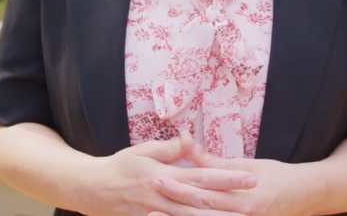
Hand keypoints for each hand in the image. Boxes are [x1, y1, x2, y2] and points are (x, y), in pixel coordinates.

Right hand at [82, 132, 257, 215]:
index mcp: (164, 176)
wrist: (92, 190)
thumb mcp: (142, 151)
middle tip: (255, 200)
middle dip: (231, 203)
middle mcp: (163, 198)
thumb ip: (168, 149)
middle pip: (203, 203)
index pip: (203, 178)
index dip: (228, 178)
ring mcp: (156, 214)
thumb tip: (189, 139)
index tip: (250, 177)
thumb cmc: (119, 167)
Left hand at [149, 146, 319, 215]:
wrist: (307, 197)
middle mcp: (245, 213)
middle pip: (203, 211)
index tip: (158, 178)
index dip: (180, 185)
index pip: (206, 190)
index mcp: (245, 193)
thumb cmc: (278, 177)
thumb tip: (191, 149)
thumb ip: (218, 163)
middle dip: (175, 206)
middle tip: (150, 200)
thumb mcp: (250, 165)